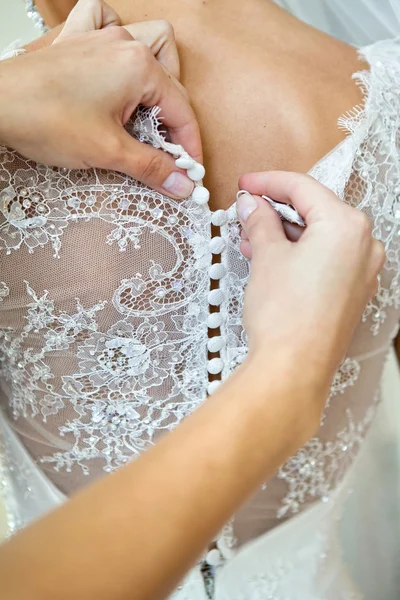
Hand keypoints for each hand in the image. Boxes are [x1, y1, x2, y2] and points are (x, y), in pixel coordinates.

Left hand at [0, 0, 200, 198]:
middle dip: (174, 119)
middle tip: (165, 152)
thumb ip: (152, 167)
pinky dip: (117, 35)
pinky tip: (114, 59)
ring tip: (148, 106)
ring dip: (158, 71)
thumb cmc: (47, 121)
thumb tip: (183, 185)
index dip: (190, 147)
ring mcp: (98, 37)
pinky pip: (105, 20)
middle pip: (170, 79)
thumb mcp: (108, 151)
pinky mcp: (76, 41)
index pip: (182, 110)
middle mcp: (123, 43)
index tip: (190, 174)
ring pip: (147, 41)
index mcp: (138, 66)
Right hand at [237, 171, 384, 401]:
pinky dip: (299, 254)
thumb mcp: (266, 256)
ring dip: (285, 234)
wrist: (293, 369)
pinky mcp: (353, 294)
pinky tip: (272, 259)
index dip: (268, 182)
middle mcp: (364, 246)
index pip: (304, 188)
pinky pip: (326, 260)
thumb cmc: (285, 314)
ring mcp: (362, 272)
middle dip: (277, 210)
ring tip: (251, 239)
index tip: (246, 185)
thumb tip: (252, 205)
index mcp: (347, 226)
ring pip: (320, 237)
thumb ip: (260, 222)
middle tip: (246, 211)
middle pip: (316, 212)